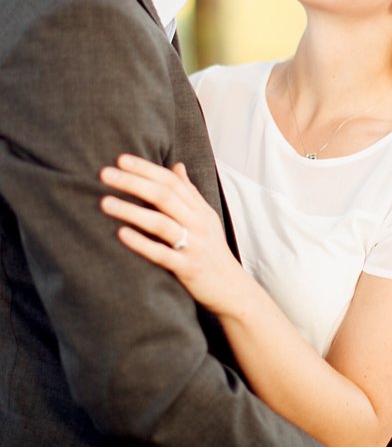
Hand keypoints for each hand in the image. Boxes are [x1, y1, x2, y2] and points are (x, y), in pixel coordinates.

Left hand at [100, 154, 248, 313]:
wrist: (231, 288)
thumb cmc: (211, 250)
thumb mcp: (205, 217)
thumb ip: (189, 192)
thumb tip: (177, 166)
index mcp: (199, 209)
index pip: (172, 181)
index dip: (147, 168)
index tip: (121, 158)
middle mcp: (197, 223)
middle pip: (164, 196)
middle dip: (134, 182)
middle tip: (105, 173)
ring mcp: (193, 245)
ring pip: (161, 223)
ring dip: (131, 211)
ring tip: (105, 202)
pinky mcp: (188, 268)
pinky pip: (162, 254)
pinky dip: (142, 243)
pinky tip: (121, 234)